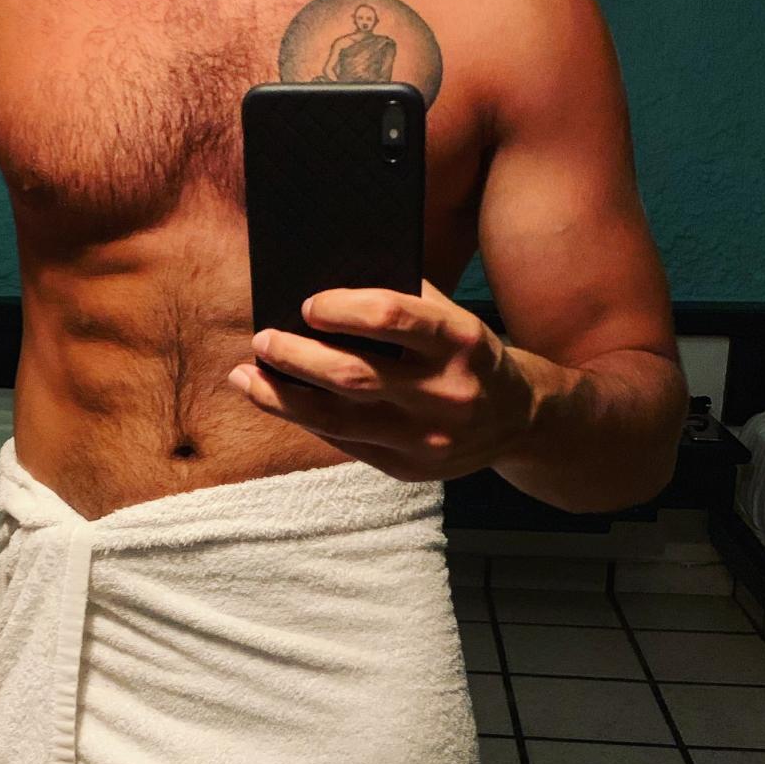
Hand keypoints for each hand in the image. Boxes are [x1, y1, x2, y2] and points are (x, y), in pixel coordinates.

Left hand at [227, 278, 537, 482]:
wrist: (518, 420)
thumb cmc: (467, 353)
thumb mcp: (451, 317)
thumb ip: (400, 302)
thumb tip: (317, 294)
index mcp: (460, 340)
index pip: (391, 316)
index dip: (342, 308)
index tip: (307, 304)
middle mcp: (446, 392)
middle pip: (352, 374)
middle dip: (295, 356)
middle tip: (262, 338)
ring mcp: (427, 438)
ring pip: (335, 419)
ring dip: (280, 396)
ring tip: (246, 376)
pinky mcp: (409, 469)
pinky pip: (344, 442)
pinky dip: (305, 420)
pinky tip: (279, 400)